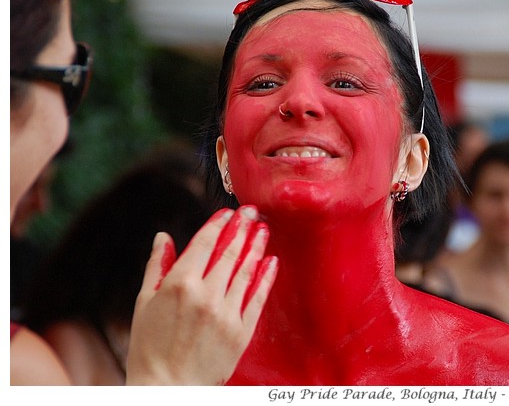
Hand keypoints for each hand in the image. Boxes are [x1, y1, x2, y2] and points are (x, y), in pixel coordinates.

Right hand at [125, 206, 277, 384]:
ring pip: (246, 271)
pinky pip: (257, 298)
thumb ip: (157, 266)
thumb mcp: (144, 303)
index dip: (218, 224)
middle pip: (229, 252)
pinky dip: (266, 277)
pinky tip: (271, 262)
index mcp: (179, 284)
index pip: (205, 243)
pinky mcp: (241, 331)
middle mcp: (206, 295)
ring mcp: (226, 313)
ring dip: (256, 247)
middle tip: (252, 212)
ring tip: (263, 230)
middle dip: (242, 228)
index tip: (228, 213)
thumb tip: (163, 237)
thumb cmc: (148, 348)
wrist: (167, 389)